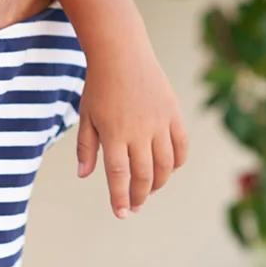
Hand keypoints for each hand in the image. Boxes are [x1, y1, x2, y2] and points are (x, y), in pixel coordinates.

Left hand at [75, 49, 188, 218]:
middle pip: (144, 175)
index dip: (120, 197)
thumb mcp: (86, 115)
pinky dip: (177, 163)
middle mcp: (138, 131)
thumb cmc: (99, 85)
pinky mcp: (173, 114)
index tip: (121, 213)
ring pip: (165, 165)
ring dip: (158, 183)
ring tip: (148, 189)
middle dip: (139, 196)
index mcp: (113, 133)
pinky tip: (168, 169)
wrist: (121, 53)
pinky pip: (181, 146)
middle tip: (134, 206)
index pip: (119, 175)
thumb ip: (85, 147)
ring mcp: (159, 123)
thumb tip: (84, 176)